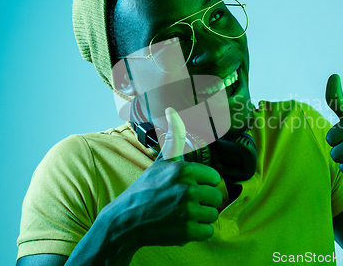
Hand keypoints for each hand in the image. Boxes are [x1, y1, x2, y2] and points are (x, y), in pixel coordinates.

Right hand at [105, 107, 221, 249]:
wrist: (126, 220)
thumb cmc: (146, 189)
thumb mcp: (161, 161)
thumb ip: (174, 138)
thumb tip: (173, 110)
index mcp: (184, 170)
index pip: (214, 177)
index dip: (203, 183)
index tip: (189, 187)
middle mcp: (188, 190)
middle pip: (216, 197)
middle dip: (204, 201)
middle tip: (186, 202)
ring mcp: (188, 212)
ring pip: (213, 214)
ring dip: (202, 216)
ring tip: (184, 213)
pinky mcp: (187, 232)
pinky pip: (208, 231)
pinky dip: (199, 231)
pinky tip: (184, 225)